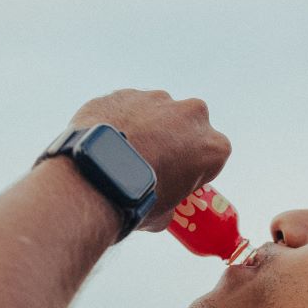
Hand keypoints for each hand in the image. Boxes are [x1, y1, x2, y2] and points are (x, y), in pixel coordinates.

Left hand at [66, 89, 231, 231]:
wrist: (95, 175)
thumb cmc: (134, 198)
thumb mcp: (162, 215)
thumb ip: (170, 203)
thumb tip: (160, 208)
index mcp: (212, 147)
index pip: (212, 157)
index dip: (194, 169)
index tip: (177, 180)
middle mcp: (192, 115)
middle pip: (188, 127)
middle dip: (174, 141)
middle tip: (152, 165)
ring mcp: (158, 99)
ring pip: (157, 113)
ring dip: (146, 130)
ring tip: (123, 155)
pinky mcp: (126, 92)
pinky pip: (128, 108)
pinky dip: (120, 122)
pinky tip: (106, 143)